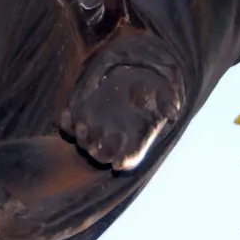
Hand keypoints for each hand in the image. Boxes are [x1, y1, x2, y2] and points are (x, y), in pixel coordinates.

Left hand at [59, 63, 180, 172]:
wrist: (131, 76)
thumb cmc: (149, 88)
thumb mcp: (163, 92)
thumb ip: (168, 101)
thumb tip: (173, 112)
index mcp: (136, 140)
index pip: (130, 159)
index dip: (125, 161)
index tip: (119, 163)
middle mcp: (115, 139)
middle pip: (103, 156)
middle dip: (99, 151)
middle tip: (96, 144)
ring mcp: (97, 130)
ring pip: (85, 144)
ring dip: (82, 138)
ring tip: (81, 125)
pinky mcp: (83, 117)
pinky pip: (70, 128)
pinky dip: (65, 124)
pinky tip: (66, 113)